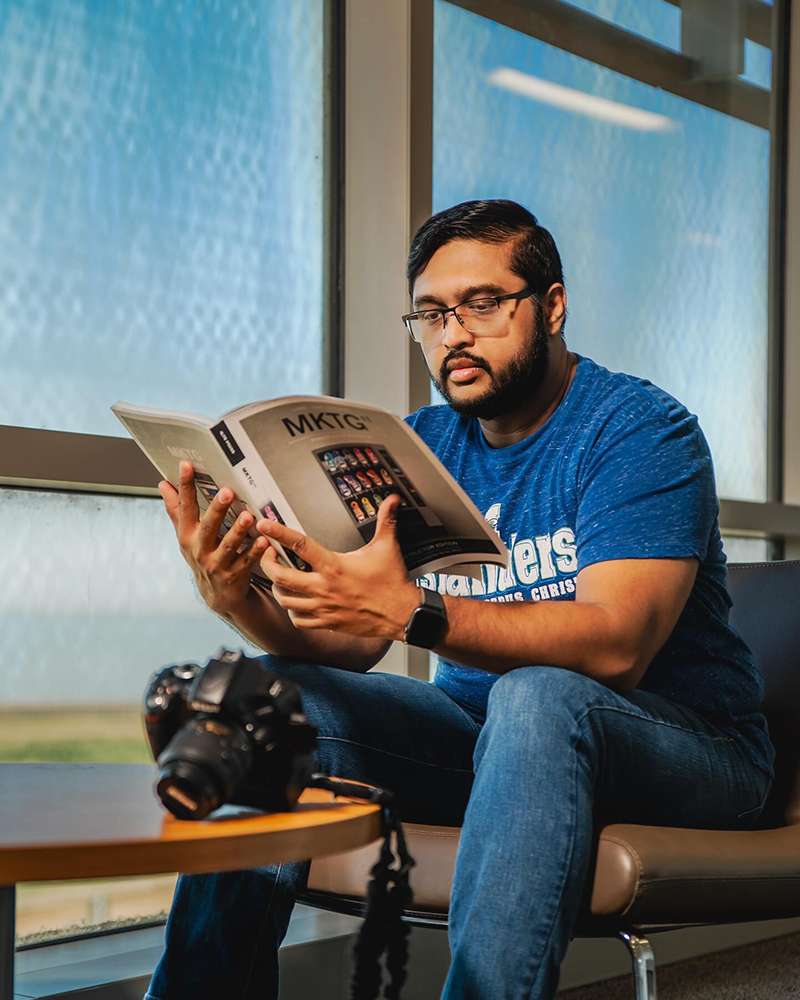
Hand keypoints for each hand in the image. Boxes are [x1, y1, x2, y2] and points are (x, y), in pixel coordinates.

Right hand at [158, 461, 268, 615]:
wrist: (216, 595)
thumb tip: (163, 484)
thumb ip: (176, 510)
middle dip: (217, 509)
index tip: (187, 465)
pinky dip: (256, 551)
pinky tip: (265, 540)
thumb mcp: (186, 536)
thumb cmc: (202, 557)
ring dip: (238, 531)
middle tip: (227, 492)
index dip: (185, 486)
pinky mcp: (235, 575)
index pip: (184, 507)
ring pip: (228, 545)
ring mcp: (217, 564)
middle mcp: (200, 549)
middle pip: (208, 526)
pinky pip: (247, 562)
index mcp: (188, 535)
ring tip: (247, 516)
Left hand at [256, 493, 418, 638]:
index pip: (300, 545)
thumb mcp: (387, 547)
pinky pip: (299, 621)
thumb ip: (385, 521)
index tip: (264, 525)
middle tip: (268, 555)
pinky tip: (296, 603)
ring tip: (279, 578)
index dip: (278, 533)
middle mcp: (324, 588)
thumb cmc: (392, 581)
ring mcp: (324, 608)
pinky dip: (292, 611)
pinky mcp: (328, 623)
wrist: (402, 614)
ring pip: (285, 600)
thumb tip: (392, 500)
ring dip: (278, 588)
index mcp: (334, 566)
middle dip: (267, 564)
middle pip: (281, 577)